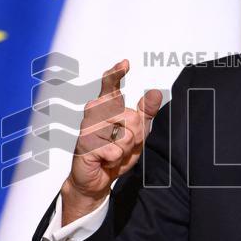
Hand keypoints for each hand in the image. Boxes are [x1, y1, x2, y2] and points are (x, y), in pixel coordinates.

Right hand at [61, 59, 161, 224]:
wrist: (98, 178)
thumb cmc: (114, 151)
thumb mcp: (137, 132)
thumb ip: (145, 113)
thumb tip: (155, 92)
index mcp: (107, 106)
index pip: (111, 85)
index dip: (116, 74)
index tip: (125, 63)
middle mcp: (94, 112)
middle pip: (131, 118)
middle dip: (134, 136)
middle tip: (122, 144)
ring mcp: (88, 127)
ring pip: (124, 135)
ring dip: (125, 149)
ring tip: (112, 151)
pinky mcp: (85, 144)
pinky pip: (115, 151)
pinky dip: (115, 159)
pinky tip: (104, 159)